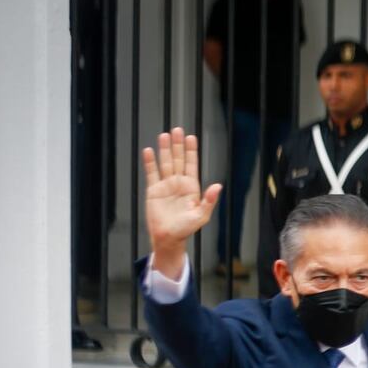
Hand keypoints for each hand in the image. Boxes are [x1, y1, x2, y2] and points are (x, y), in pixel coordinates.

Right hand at [143, 128, 221, 275]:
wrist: (168, 238)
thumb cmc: (186, 229)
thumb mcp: (201, 216)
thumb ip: (209, 200)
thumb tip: (218, 186)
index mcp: (192, 188)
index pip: (191, 165)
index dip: (191, 151)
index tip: (191, 137)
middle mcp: (179, 184)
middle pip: (178, 160)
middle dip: (178, 145)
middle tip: (177, 129)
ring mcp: (166, 186)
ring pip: (165, 163)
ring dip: (165, 149)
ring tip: (164, 135)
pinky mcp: (153, 190)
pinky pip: (151, 173)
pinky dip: (150, 162)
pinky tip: (149, 151)